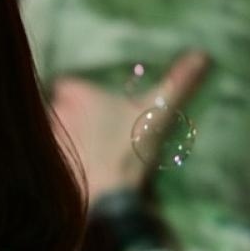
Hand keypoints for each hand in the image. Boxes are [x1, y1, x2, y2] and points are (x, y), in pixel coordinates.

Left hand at [49, 52, 209, 201]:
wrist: (113, 194)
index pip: (66, 84)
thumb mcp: (158, 111)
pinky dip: (61, 159)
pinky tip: (81, 167)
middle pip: (60, 108)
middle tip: (99, 132)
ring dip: (67, 137)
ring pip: (53, 131)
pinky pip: (50, 156)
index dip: (80, 94)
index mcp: (76, 93)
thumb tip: (203, 55)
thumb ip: (178, 81)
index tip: (96, 105)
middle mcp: (55, 111)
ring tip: (91, 150)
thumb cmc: (132, 146)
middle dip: (75, 117)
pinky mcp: (46, 164)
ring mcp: (48, 138)